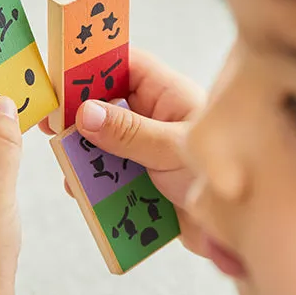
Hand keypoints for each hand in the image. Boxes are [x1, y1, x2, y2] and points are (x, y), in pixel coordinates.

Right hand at [40, 49, 212, 256]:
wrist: (245, 229)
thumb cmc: (224, 175)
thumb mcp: (172, 148)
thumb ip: (129, 132)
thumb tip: (85, 112)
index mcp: (167, 95)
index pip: (123, 65)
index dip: (90, 65)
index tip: (59, 74)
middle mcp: (156, 119)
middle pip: (106, 105)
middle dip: (78, 116)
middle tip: (50, 125)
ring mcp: (149, 152)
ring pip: (104, 145)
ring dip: (85, 156)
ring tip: (68, 166)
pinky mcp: (145, 184)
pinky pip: (111, 179)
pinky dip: (96, 186)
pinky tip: (82, 193)